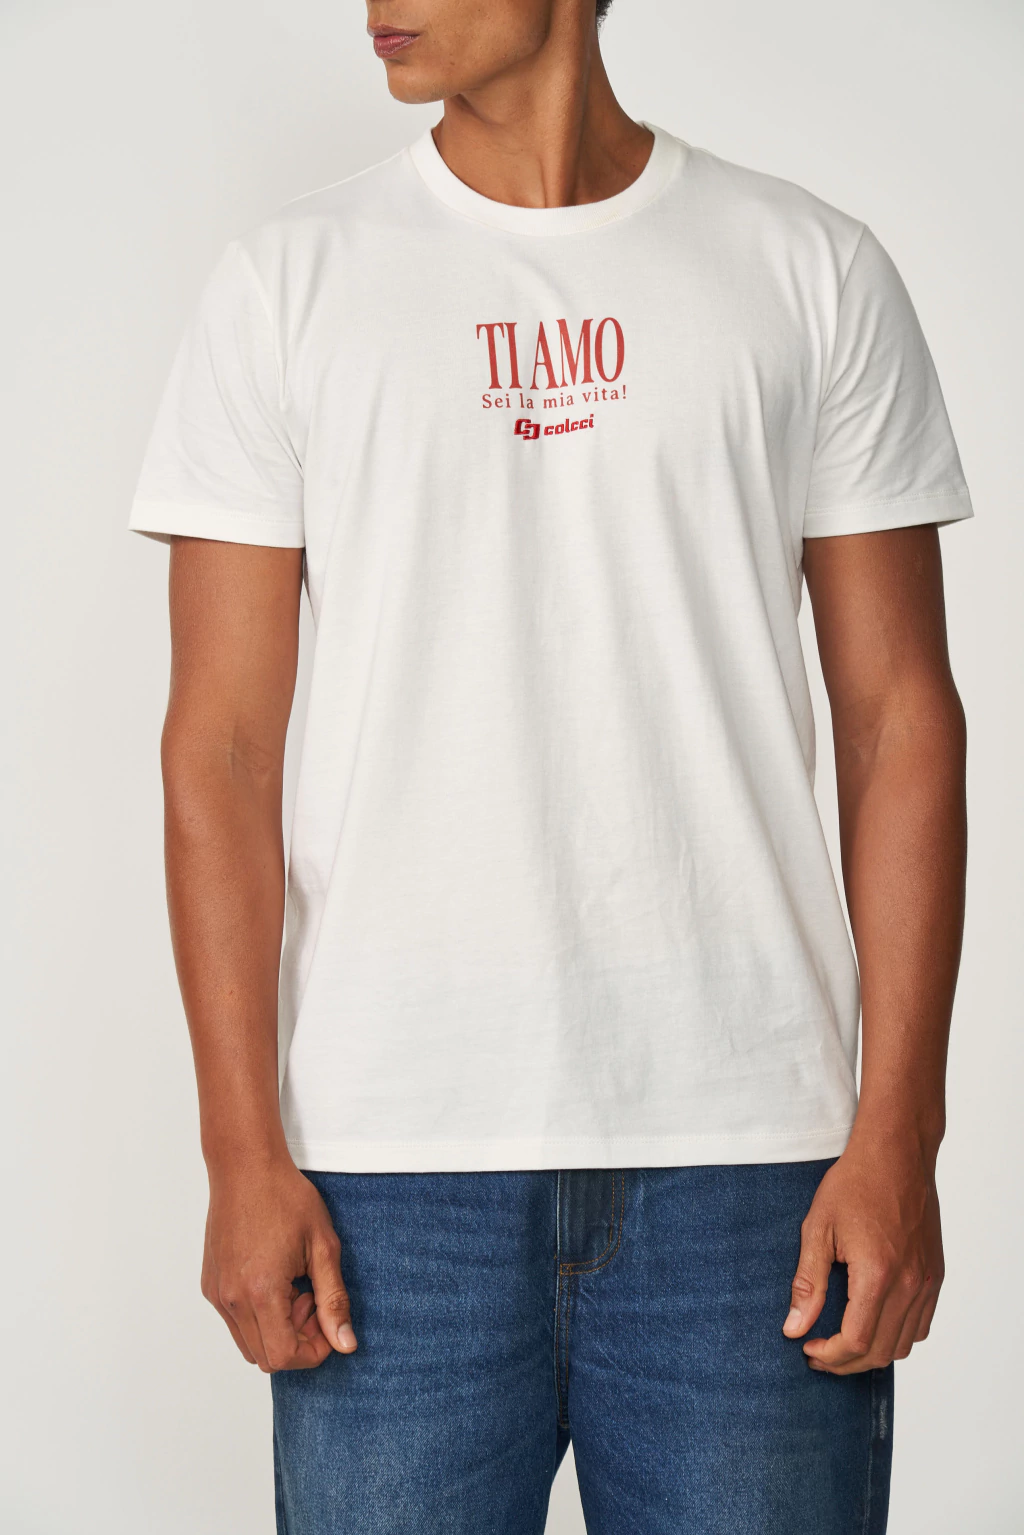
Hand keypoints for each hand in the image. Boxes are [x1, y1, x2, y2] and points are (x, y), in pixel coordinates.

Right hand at [201, 1156, 356, 1371]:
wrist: (246, 1168)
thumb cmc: (286, 1198)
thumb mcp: (323, 1246)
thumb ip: (334, 1300)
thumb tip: (345, 1344)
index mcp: (261, 1291)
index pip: (284, 1356)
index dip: (313, 1351)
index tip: (327, 1321)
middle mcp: (232, 1299)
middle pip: (266, 1358)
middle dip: (297, 1341)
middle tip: (313, 1300)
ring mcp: (217, 1294)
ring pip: (248, 1344)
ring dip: (276, 1331)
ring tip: (294, 1288)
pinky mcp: (210, 1285)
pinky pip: (235, 1322)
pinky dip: (258, 1317)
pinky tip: (275, 1279)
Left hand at [783, 1131, 943, 1373]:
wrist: (896, 1154)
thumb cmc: (854, 1184)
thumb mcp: (818, 1228)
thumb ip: (807, 1282)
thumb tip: (794, 1328)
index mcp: (878, 1275)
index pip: (856, 1342)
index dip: (829, 1355)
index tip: (807, 1348)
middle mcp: (909, 1284)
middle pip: (881, 1352)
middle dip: (846, 1362)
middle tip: (818, 1351)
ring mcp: (927, 1281)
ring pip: (904, 1344)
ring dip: (872, 1353)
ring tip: (842, 1342)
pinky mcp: (935, 1275)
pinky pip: (921, 1325)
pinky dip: (897, 1336)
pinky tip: (872, 1323)